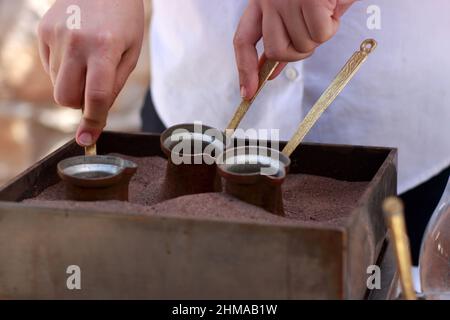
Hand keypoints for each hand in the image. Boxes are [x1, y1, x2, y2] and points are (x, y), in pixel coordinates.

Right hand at [38, 0, 144, 145]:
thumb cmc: (124, 21)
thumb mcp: (131, 54)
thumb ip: (114, 86)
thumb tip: (96, 115)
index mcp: (105, 49)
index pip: (95, 96)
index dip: (92, 121)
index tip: (87, 138)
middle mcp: (76, 42)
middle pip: (65, 97)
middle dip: (78, 103)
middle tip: (92, 90)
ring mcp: (56, 34)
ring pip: (56, 84)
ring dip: (72, 83)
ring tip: (88, 60)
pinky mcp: (43, 29)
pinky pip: (49, 66)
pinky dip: (63, 67)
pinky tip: (76, 48)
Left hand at [234, 0, 354, 99]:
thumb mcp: (296, 11)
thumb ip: (282, 37)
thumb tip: (272, 69)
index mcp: (261, 1)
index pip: (243, 41)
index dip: (245, 70)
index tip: (248, 91)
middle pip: (276, 51)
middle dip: (297, 53)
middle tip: (312, 34)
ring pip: (302, 46)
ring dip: (319, 36)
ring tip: (325, 12)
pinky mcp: (309, 0)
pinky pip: (321, 35)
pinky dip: (332, 26)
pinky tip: (333, 8)